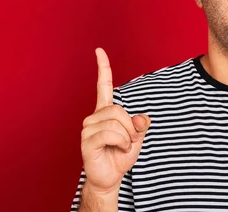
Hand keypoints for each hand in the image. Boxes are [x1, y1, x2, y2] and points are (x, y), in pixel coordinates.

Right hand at [80, 48, 150, 193]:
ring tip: (121, 146)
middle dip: (131, 127)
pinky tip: (117, 149)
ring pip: (115, 122)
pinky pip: (110, 134)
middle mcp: (94, 116)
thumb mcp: (138, 137)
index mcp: (106, 111)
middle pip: (118, 109)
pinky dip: (121, 142)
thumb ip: (141, 124)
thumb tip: (141, 117)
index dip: (103, 68)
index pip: (104, 85)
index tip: (99, 50)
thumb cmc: (121, 155)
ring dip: (126, 137)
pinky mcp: (86, 141)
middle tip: (129, 140)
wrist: (110, 177)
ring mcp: (88, 128)